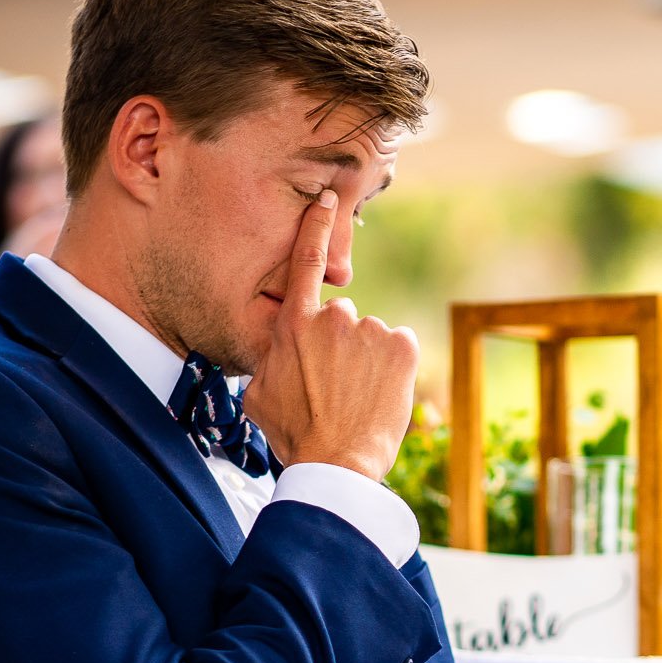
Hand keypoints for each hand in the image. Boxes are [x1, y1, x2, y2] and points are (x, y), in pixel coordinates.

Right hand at [242, 190, 419, 480]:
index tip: (327, 200)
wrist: (336, 462)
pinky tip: (381, 393)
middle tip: (336, 386)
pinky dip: (395, 366)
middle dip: (342, 344)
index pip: (304, 263)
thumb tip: (272, 350)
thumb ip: (268, 358)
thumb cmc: (295, 434)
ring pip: (372, 337)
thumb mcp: (259, 393)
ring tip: (358, 397)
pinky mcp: (402, 346)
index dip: (316, 228)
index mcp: (294, 325)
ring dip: (369, 360)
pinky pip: (400, 347)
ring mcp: (370, 330)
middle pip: (343, 317)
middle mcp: (333, 318)